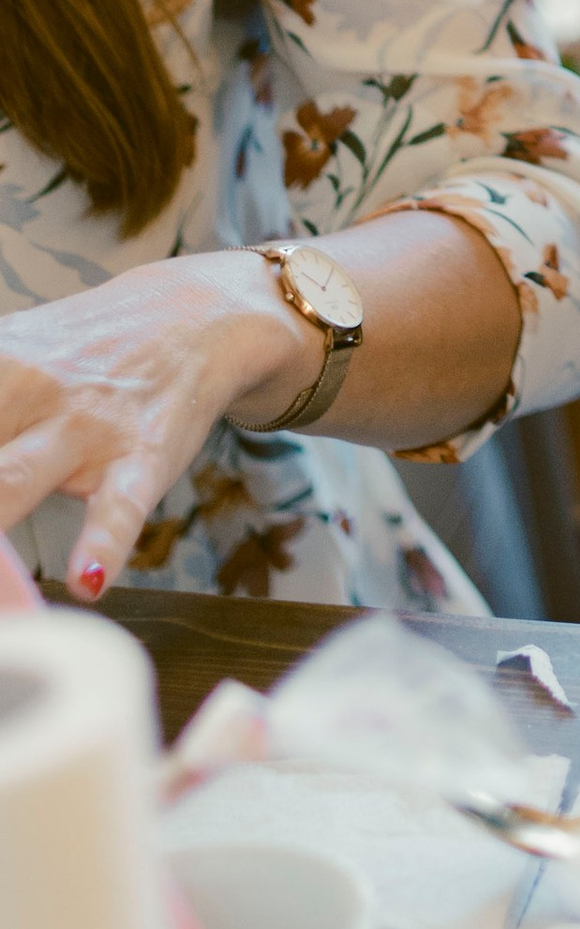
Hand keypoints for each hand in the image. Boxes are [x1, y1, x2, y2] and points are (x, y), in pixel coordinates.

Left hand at [0, 252, 305, 597]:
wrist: (211, 309)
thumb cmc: (90, 349)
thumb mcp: (13, 360)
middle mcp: (25, 391)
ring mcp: (83, 422)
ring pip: (10, 483)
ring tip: (5, 619)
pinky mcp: (143, 451)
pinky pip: (119, 501)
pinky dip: (104, 542)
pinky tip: (91, 580)